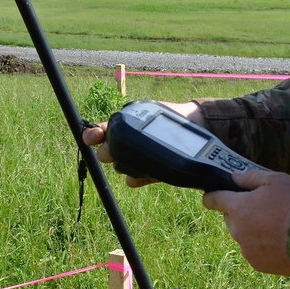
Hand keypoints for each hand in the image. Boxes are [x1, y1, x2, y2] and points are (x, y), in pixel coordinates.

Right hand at [81, 100, 202, 187]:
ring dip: (121, 164)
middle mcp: (129, 143)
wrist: (199, 125)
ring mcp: (140, 158)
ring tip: (126, 162)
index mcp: (125, 125)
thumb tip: (118, 127)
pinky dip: (134, 178)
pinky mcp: (153, 171)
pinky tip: (134, 178)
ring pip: (121, 165)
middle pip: (108, 151)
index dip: (93, 134)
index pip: (102, 131)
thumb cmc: (173, 114)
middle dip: (107, 151)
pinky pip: (137, 178)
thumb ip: (136, 117)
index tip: (90, 137)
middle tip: (110, 151)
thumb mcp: (152, 110)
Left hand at [202, 169, 289, 275]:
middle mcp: (237, 230)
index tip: (209, 197)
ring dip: (253, 230)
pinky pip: (255, 252)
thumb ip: (250, 177)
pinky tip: (280, 241)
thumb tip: (234, 177)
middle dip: (241, 213)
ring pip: (243, 236)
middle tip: (263, 208)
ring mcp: (246, 249)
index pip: (214, 200)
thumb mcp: (275, 180)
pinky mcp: (258, 264)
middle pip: (231, 218)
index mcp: (238, 208)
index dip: (211, 197)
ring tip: (277, 226)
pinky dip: (263, 246)